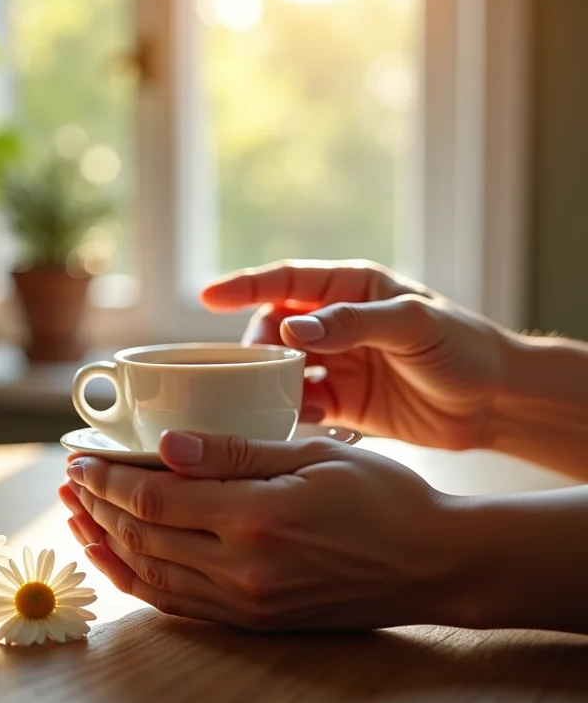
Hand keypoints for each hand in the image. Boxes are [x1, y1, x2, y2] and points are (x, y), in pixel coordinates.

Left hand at [59, 431, 463, 631]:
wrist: (433, 562)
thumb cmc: (383, 496)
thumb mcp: (314, 453)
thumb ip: (235, 451)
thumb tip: (167, 444)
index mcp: (256, 519)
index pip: (155, 500)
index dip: (109, 480)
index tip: (80, 460)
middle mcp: (244, 569)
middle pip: (143, 538)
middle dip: (97, 508)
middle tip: (70, 482)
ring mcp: (248, 603)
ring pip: (153, 576)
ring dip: (108, 547)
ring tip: (78, 520)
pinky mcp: (256, 620)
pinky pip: (179, 606)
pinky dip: (140, 584)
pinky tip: (121, 563)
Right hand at [201, 260, 508, 450]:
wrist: (495, 402)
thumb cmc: (463, 346)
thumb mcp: (413, 325)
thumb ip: (353, 324)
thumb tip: (291, 331)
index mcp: (351, 289)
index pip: (286, 281)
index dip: (244, 286)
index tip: (207, 297)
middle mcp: (336, 324)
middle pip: (273, 329)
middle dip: (254, 347)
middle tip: (247, 370)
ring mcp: (336, 363)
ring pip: (280, 369)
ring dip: (265, 382)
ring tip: (257, 398)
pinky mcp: (341, 401)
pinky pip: (300, 403)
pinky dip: (287, 412)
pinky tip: (287, 421)